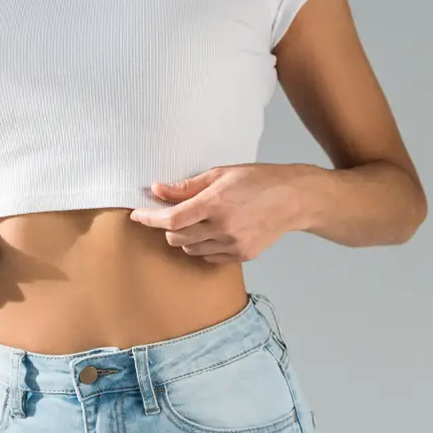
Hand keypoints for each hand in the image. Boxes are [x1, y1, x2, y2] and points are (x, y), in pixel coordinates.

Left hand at [129, 164, 303, 263]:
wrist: (293, 199)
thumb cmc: (258, 180)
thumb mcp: (220, 174)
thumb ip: (187, 186)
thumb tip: (157, 190)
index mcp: (215, 204)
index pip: (171, 219)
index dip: (150, 218)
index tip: (138, 215)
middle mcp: (223, 228)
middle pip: (177, 238)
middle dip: (167, 228)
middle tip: (170, 214)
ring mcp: (233, 245)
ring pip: (191, 250)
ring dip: (184, 238)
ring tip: (196, 222)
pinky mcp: (241, 256)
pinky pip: (209, 257)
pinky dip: (203, 247)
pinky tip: (212, 232)